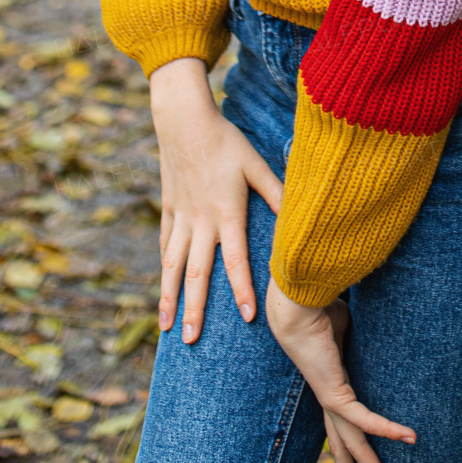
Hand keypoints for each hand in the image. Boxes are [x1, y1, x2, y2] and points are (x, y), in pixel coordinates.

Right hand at [148, 56, 284, 343]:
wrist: (184, 120)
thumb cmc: (226, 141)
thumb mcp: (255, 164)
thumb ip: (276, 192)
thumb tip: (298, 215)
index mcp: (226, 212)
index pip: (235, 260)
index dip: (242, 288)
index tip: (246, 317)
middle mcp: (200, 222)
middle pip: (197, 273)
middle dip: (194, 309)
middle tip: (190, 342)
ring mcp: (181, 218)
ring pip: (173, 266)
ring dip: (169, 298)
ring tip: (167, 328)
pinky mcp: (169, 210)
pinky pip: (165, 246)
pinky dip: (164, 270)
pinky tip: (163, 287)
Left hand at [265, 279, 416, 462]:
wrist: (296, 306)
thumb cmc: (317, 308)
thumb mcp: (346, 325)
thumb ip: (358, 335)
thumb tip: (373, 323)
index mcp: (329, 383)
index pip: (339, 422)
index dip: (345, 443)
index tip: (353, 461)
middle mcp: (328, 397)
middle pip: (342, 441)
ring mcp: (330, 398)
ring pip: (353, 441)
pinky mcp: (335, 393)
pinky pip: (365, 419)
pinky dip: (387, 429)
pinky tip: (408, 437)